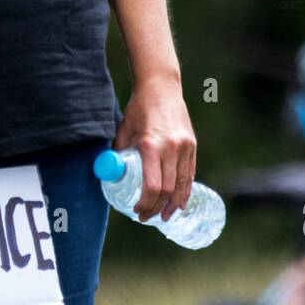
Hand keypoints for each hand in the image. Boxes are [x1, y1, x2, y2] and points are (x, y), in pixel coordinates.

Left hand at [113, 74, 196, 220]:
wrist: (161, 88)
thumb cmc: (138, 110)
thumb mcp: (124, 132)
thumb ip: (120, 156)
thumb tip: (113, 178)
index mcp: (151, 145)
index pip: (152, 186)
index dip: (145, 203)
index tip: (136, 211)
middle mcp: (171, 147)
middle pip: (168, 190)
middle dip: (157, 208)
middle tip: (147, 217)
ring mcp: (184, 146)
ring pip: (182, 185)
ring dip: (173, 204)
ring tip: (165, 216)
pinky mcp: (192, 145)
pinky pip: (190, 174)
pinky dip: (185, 191)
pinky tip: (179, 202)